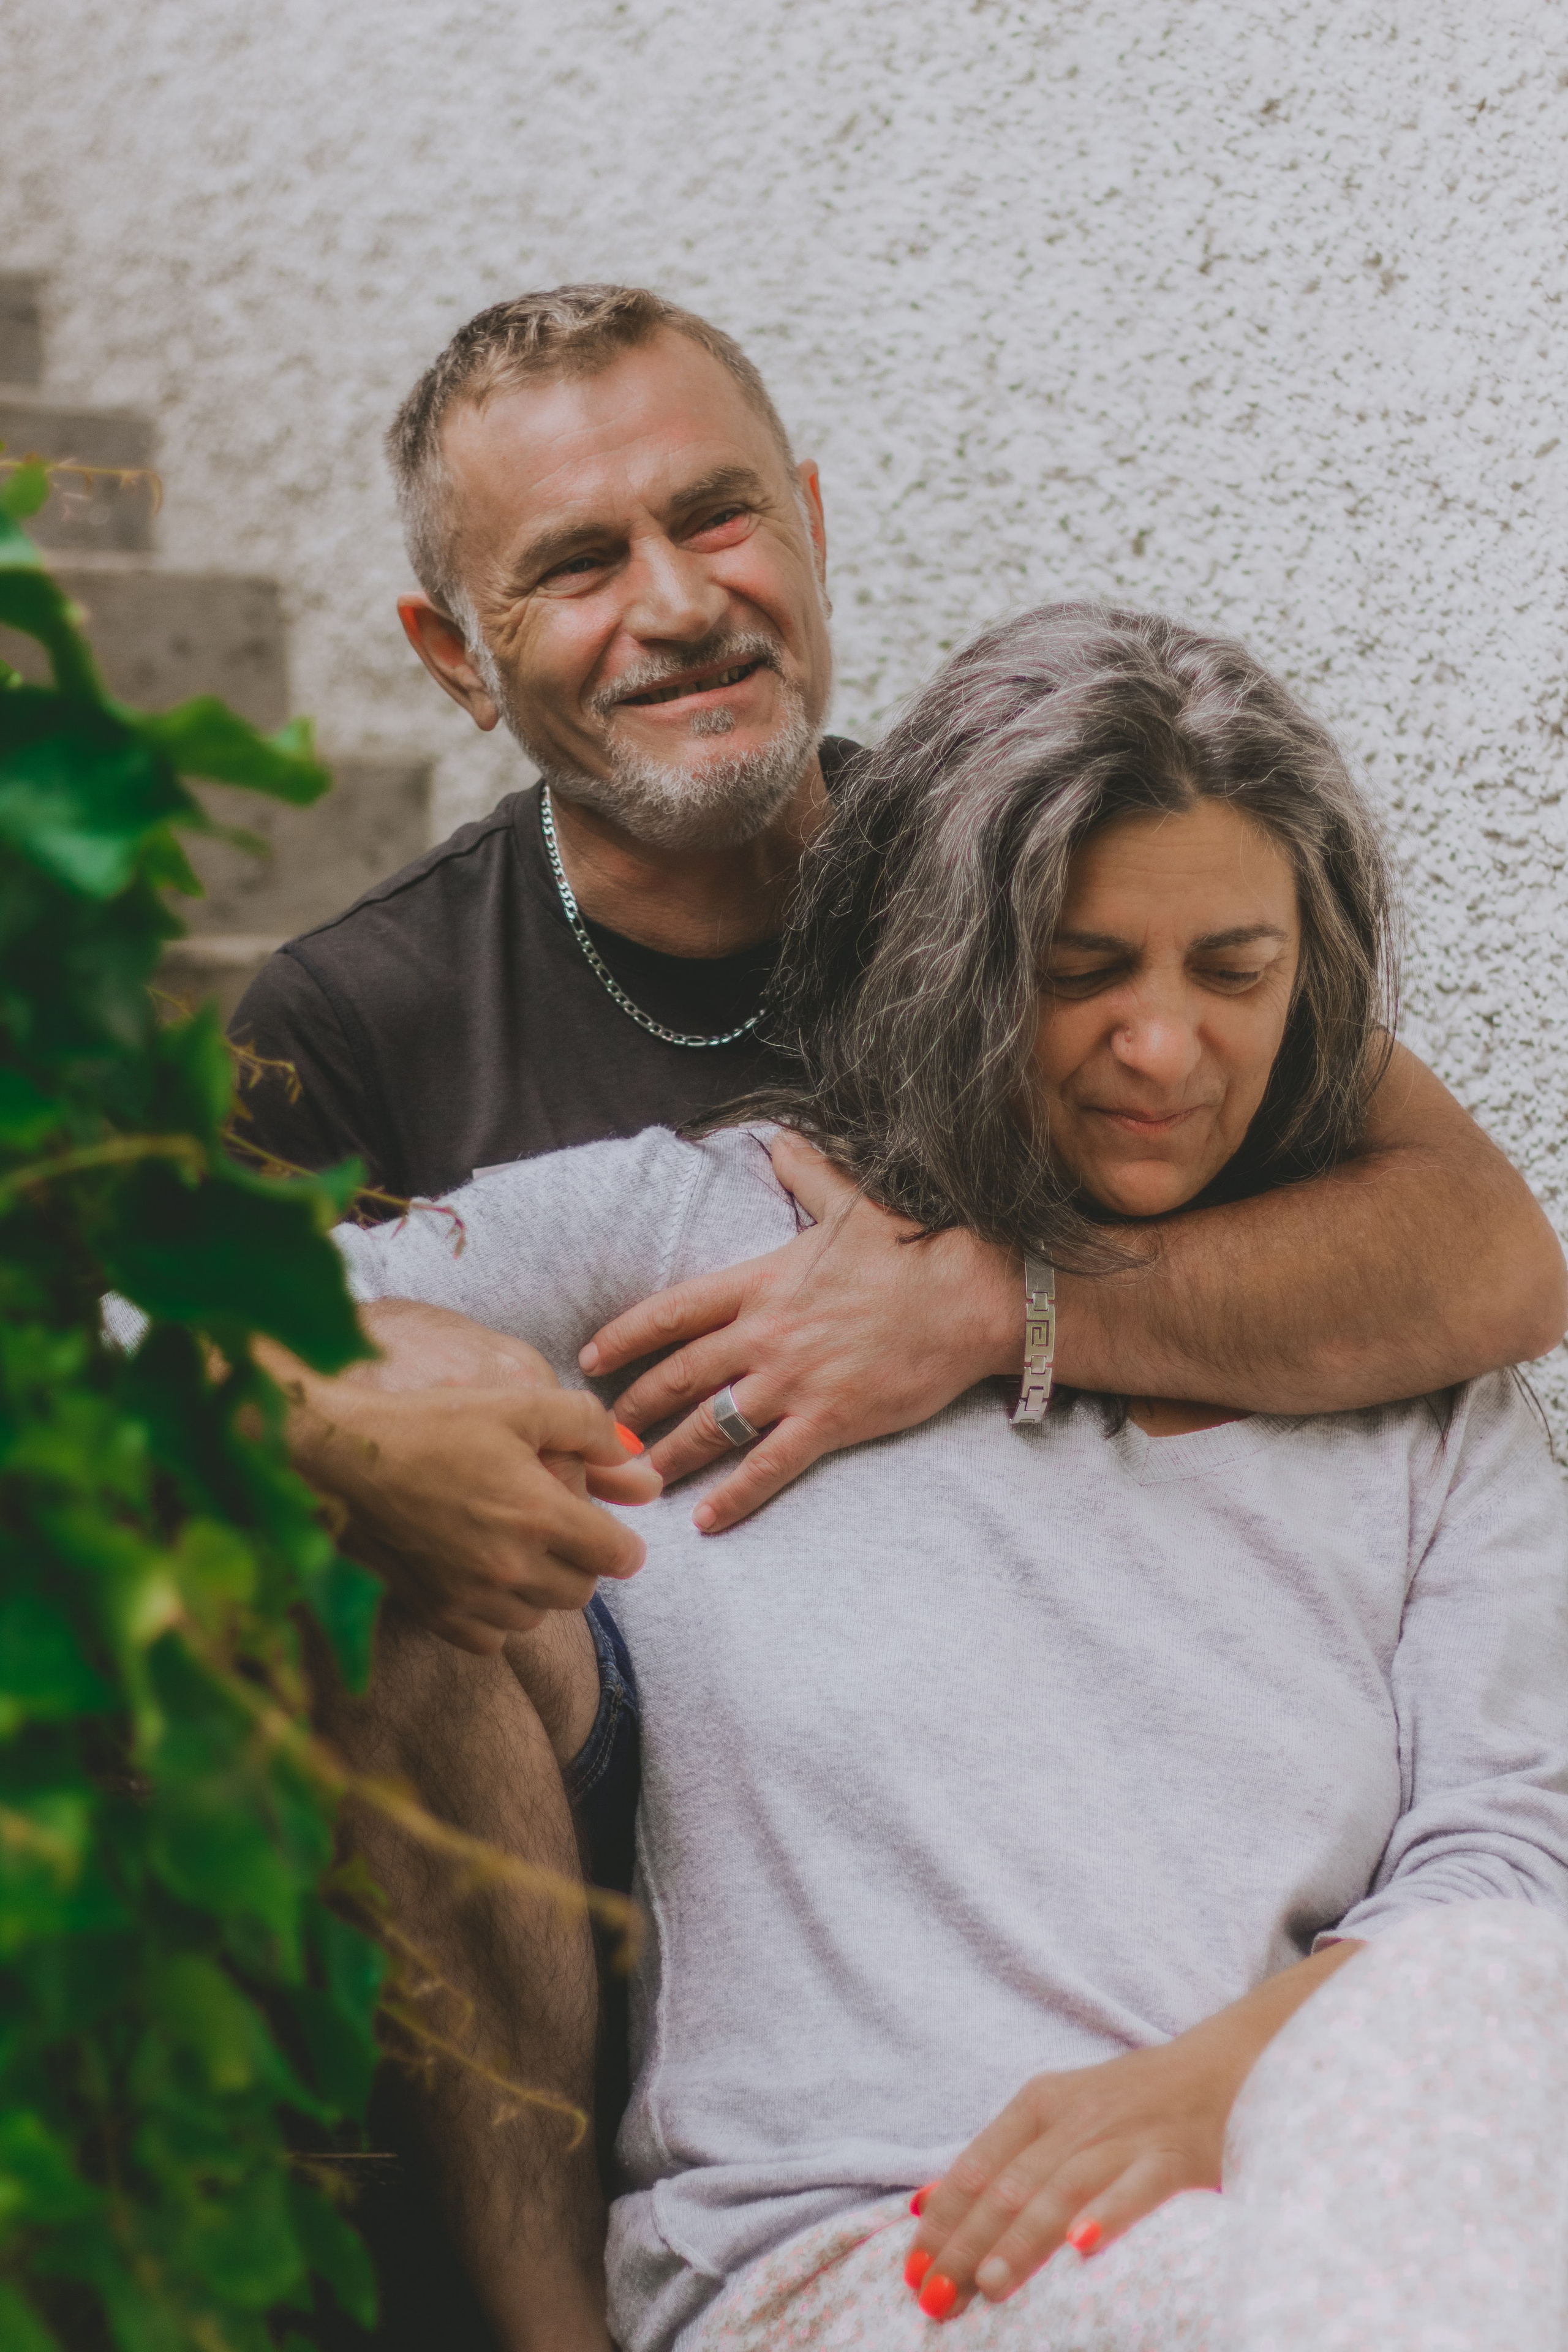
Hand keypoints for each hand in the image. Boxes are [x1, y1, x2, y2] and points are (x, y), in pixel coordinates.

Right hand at [264, 1305, 661, 1653]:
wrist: (344, 1458)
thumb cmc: (432, 1423)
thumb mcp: (518, 1404)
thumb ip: (586, 1424)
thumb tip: (632, 1456)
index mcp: (538, 1514)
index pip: (616, 1556)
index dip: (623, 1545)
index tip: (612, 1536)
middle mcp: (509, 1566)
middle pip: (580, 1591)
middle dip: (581, 1565)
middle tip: (560, 1535)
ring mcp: (470, 1597)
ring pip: (537, 1617)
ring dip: (539, 1590)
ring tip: (519, 1552)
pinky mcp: (435, 1614)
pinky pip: (490, 1639)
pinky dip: (497, 1616)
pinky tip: (484, 1579)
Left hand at [580, 1132, 1018, 1531]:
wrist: (973, 1297)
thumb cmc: (913, 1249)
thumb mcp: (852, 1201)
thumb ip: (807, 1172)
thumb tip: (780, 1138)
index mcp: (761, 1283)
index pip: (672, 1311)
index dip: (624, 1335)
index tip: (591, 1355)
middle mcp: (766, 1335)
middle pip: (680, 1375)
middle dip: (636, 1405)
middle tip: (606, 1428)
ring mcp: (795, 1382)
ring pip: (712, 1427)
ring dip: (670, 1455)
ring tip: (640, 1478)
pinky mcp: (830, 1421)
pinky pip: (767, 1466)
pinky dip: (734, 1497)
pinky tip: (706, 1520)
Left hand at [906, 1942, 1361, 2318]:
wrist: (1229, 2063)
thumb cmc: (1135, 2102)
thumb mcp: (1062, 2116)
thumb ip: (1003, 2157)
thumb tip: (930, 2204)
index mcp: (1041, 2103)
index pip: (977, 2166)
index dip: (942, 2220)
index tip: (910, 2269)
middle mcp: (1076, 2115)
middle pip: (1009, 2185)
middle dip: (967, 2244)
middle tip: (933, 2296)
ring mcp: (1126, 2134)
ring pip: (1062, 2187)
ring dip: (1022, 2236)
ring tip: (989, 2283)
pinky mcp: (1177, 2155)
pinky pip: (1138, 2187)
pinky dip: (1108, 2213)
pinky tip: (1082, 2245)